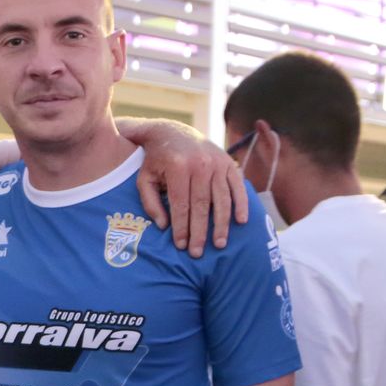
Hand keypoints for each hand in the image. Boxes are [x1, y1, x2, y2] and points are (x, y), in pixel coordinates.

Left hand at [137, 135, 246, 258]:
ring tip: (219, 244)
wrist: (173, 132)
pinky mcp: (228, 163)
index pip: (181, 205)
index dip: (182, 227)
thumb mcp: (144, 178)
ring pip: (221, 198)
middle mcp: (200, 164)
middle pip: (202, 205)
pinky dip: (241, 204)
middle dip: (200, 231)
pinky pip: (238, 186)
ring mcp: (217, 162)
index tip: (181, 246)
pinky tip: (241, 222)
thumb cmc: (156, 161)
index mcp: (178, 167)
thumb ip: (150, 202)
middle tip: (198, 253)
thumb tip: (164, 226)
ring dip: (222, 223)